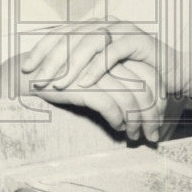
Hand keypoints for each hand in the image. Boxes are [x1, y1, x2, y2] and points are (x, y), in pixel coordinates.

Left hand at [22, 18, 191, 100]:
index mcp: (89, 27)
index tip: (25, 68)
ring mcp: (120, 29)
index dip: (40, 49)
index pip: (59, 33)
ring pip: (88, 43)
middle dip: (50, 59)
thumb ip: (76, 68)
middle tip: (38, 79)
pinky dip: (96, 68)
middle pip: (69, 36)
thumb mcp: (99, 70)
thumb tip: (43, 76)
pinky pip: (111, 52)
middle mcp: (102, 23)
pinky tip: (84, 82)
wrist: (170, 72)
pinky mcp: (136, 40)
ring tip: (58, 84)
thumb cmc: (131, 73)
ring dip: (70, 65)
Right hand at [31, 58, 166, 141]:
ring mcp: (98, 72)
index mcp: (117, 54)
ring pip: (131, 101)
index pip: (151, 76)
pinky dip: (118, 121)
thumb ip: (116, 80)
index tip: (159, 119)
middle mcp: (111, 61)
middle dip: (153, 116)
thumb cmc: (65, 76)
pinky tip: (118, 129)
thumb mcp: (95, 74)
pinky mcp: (85, 85)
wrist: (32, 74)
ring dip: (138, 124)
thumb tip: (139, 104)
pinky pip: (111, 107)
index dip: (159, 100)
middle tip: (153, 135)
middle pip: (146, 90)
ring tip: (137, 137)